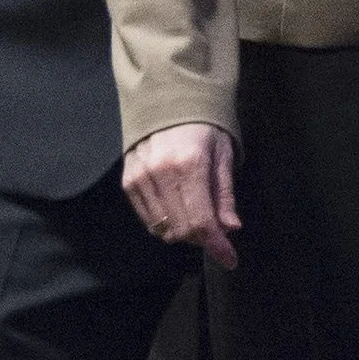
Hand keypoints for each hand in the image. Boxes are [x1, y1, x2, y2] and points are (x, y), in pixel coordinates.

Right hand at [122, 123, 240, 270]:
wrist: (166, 100)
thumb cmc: (202, 126)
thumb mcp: (223, 155)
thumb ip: (224, 194)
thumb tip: (230, 228)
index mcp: (190, 164)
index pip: (202, 220)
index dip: (217, 245)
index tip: (229, 259)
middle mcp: (161, 173)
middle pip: (181, 228)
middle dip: (202, 239)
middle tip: (216, 233)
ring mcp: (140, 178)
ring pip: (162, 228)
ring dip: (183, 232)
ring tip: (196, 219)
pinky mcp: (128, 181)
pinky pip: (147, 218)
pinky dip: (164, 224)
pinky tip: (176, 212)